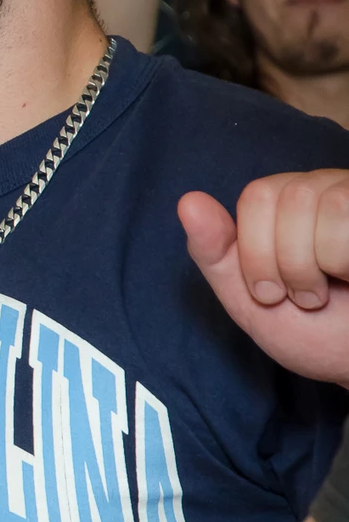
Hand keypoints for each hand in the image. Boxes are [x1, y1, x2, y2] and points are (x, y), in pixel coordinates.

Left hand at [179, 170, 348, 388]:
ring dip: (322, 265)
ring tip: (333, 289)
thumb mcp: (246, 296)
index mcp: (282, 205)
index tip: (269, 292)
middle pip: (288, 197)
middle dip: (288, 262)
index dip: (257, 251)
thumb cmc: (310, 331)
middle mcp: (322, 190)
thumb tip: (188, 200)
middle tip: (304, 296)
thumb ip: (213, 250)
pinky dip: (346, 261)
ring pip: (329, 206)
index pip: (256, 196)